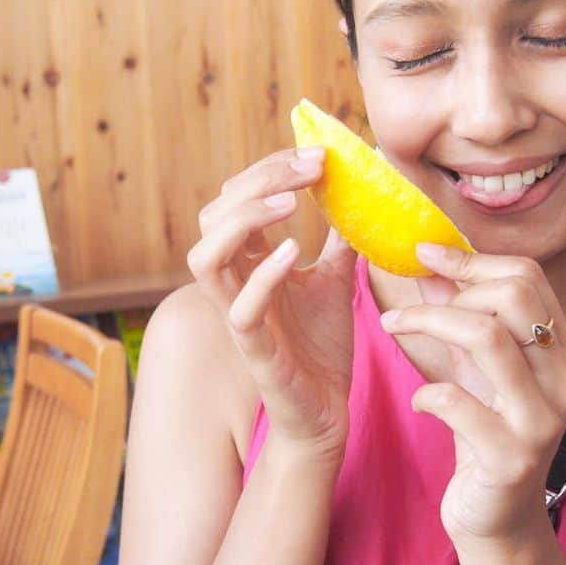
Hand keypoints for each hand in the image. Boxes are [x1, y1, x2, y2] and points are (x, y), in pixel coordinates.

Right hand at [187, 147, 357, 462]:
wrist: (327, 409)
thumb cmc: (321, 345)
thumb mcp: (336, 279)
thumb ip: (338, 239)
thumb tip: (361, 193)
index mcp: (249, 262)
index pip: (236, 197)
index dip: (270, 168)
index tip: (319, 155)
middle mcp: (236, 283)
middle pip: (214, 214)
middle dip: (259, 179)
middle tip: (311, 166)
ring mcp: (239, 315)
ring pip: (203, 258)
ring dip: (243, 220)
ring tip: (289, 202)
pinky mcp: (254, 349)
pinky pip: (240, 309)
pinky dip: (263, 275)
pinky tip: (296, 250)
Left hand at [379, 244, 565, 545]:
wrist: (495, 516)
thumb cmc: (483, 430)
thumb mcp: (472, 366)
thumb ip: (459, 315)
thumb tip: (430, 264)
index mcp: (563, 350)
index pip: (527, 277)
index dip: (470, 259)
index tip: (424, 254)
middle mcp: (565, 379)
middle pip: (512, 298)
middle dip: (450, 292)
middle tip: (411, 312)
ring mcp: (542, 419)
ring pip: (488, 338)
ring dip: (427, 323)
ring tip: (392, 328)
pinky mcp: (511, 457)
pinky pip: (458, 401)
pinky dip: (426, 392)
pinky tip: (419, 401)